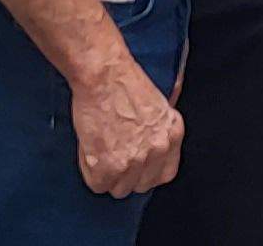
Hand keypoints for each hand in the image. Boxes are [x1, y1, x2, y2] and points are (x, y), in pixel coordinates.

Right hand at [69, 65, 182, 196]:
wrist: (103, 74)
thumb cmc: (124, 81)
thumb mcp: (156, 106)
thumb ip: (156, 132)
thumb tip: (146, 148)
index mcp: (172, 134)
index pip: (165, 174)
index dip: (146, 172)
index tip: (136, 167)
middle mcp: (158, 150)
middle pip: (141, 185)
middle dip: (126, 175)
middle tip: (112, 156)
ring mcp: (135, 160)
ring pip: (119, 189)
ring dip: (108, 176)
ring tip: (99, 153)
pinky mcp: (110, 166)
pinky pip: (98, 185)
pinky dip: (91, 172)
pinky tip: (90, 153)